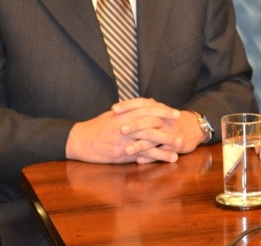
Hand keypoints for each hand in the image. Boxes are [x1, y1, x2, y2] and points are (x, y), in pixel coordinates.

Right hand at [66, 98, 191, 163]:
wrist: (79, 140)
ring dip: (165, 144)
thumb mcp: (114, 114)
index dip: (163, 111)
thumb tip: (149, 102)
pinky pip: (141, 155)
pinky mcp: (121, 154)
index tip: (175, 114)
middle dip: (168, 128)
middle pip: (151, 124)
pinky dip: (155, 157)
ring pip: (148, 141)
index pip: (148, 109)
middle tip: (181, 130)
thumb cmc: (96, 126)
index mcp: (124, 114)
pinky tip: (165, 159)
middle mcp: (125, 126)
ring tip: (178, 146)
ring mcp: (123, 141)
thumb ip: (132, 109)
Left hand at [122, 106, 205, 163]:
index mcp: (157, 109)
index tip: (113, 109)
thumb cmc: (169, 121)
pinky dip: (150, 157)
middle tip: (120, 130)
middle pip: (148, 120)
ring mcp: (170, 132)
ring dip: (140, 145)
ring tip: (126, 150)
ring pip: (154, 138)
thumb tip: (120, 109)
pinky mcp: (175, 145)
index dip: (128, 105)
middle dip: (134, 125)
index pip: (141, 103)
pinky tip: (139, 161)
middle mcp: (164, 119)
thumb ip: (142, 109)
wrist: (192, 128)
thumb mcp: (157, 111)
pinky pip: (162, 151)